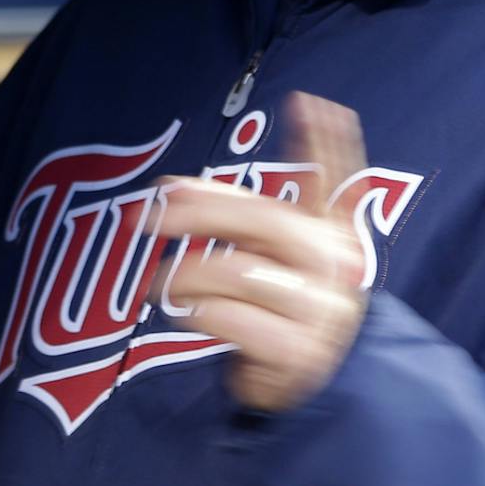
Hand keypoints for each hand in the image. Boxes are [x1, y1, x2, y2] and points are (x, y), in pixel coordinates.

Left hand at [146, 92, 370, 410]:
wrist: (317, 385)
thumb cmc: (279, 304)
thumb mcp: (267, 255)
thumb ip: (231, 216)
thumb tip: (168, 189)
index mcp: (328, 234)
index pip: (331, 178)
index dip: (322, 140)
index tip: (307, 100)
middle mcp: (331, 266)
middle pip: (267, 220)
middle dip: (204, 211)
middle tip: (153, 211)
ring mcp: (319, 309)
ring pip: (240, 272)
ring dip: (186, 274)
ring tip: (157, 282)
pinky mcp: (297, 351)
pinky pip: (232, 318)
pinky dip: (197, 313)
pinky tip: (186, 312)